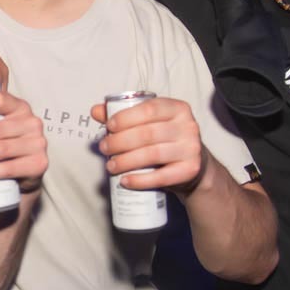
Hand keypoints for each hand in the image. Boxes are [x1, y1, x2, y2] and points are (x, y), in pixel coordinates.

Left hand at [92, 96, 207, 194]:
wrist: (194, 166)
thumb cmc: (165, 140)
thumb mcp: (149, 123)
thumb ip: (123, 116)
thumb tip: (96, 111)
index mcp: (178, 108)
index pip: (149, 109)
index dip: (126, 117)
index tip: (108, 126)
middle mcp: (188, 127)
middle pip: (148, 133)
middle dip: (120, 141)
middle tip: (104, 148)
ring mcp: (191, 149)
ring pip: (152, 154)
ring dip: (126, 161)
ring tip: (110, 166)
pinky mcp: (190, 170)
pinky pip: (161, 177)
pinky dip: (140, 180)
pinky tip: (125, 180)